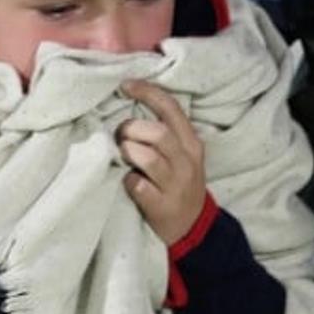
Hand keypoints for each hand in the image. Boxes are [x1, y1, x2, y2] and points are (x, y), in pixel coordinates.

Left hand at [117, 80, 206, 244]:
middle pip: (158, 133)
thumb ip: (165, 133)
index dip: (147, 92)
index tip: (125, 85)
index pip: (171, 108)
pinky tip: (127, 182)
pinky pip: (137, 185)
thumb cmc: (179, 184)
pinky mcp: (162, 206)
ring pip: (147, 157)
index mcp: (191, 144)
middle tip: (120, 135)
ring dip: (128, 152)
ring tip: (123, 156)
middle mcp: (186, 162)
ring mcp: (176, 185)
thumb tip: (130, 106)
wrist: (193, 227)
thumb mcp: (182, 156)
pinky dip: (127, 180)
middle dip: (132, 129)